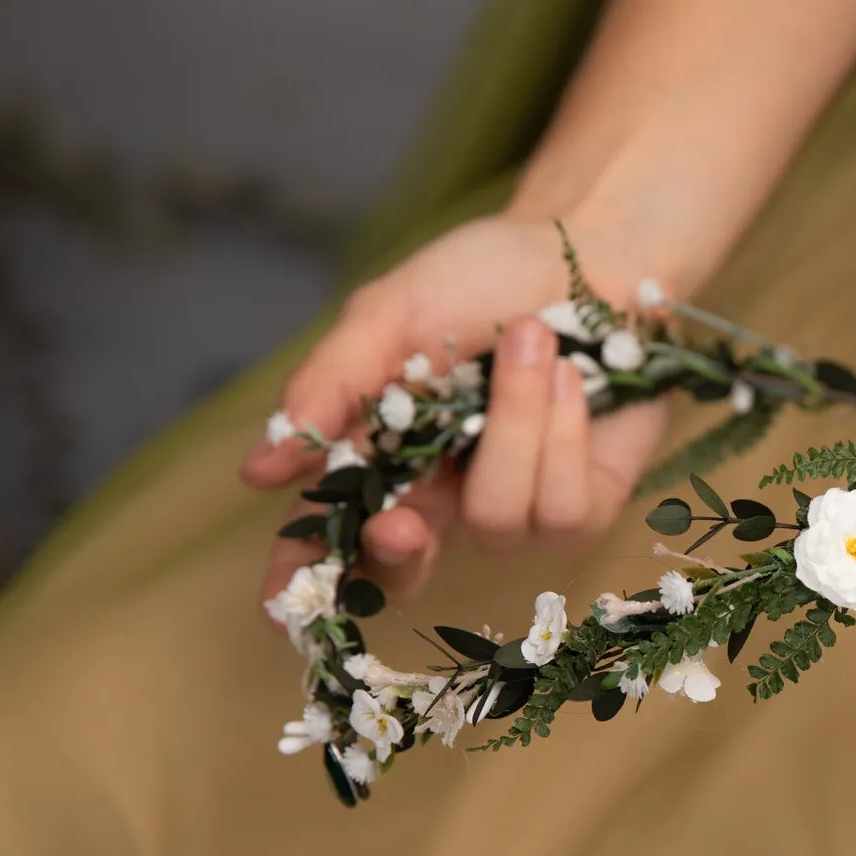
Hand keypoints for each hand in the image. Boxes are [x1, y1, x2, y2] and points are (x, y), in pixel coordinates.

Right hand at [243, 214, 671, 619]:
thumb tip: (261, 471)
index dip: (303, 578)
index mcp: (385, 458)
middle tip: (400, 524)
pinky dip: (564, 433)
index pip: (331, 536)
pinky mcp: (586, 509)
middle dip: (398, 552)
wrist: (593, 250)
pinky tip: (573, 381)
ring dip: (514, 423)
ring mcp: (519, 512)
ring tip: (531, 338)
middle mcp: (446, 499)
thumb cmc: (484, 278)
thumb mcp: (390, 315)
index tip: (276, 606)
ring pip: (496, 520)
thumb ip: (330, 386)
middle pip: (405, 570)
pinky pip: (563, 506)